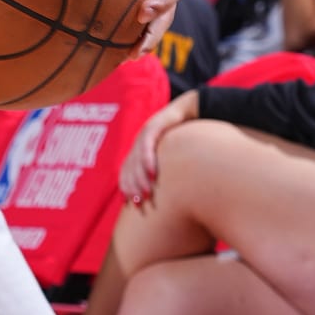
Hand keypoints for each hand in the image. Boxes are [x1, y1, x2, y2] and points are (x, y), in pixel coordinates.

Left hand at [120, 90, 197, 206]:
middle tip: (139, 204)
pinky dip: (148, 162)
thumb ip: (164, 169)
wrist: (188, 110)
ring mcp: (144, 135)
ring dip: (140, 180)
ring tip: (147, 194)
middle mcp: (138, 143)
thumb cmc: (183, 136)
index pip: (126, 172)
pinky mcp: (153, 128)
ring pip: (136, 161)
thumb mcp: (170, 155)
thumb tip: (170, 192)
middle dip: (133, 188)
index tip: (130, 204)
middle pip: (129, 169)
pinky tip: (153, 175)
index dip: (126, 188)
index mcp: (139, 150)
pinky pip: (147, 147)